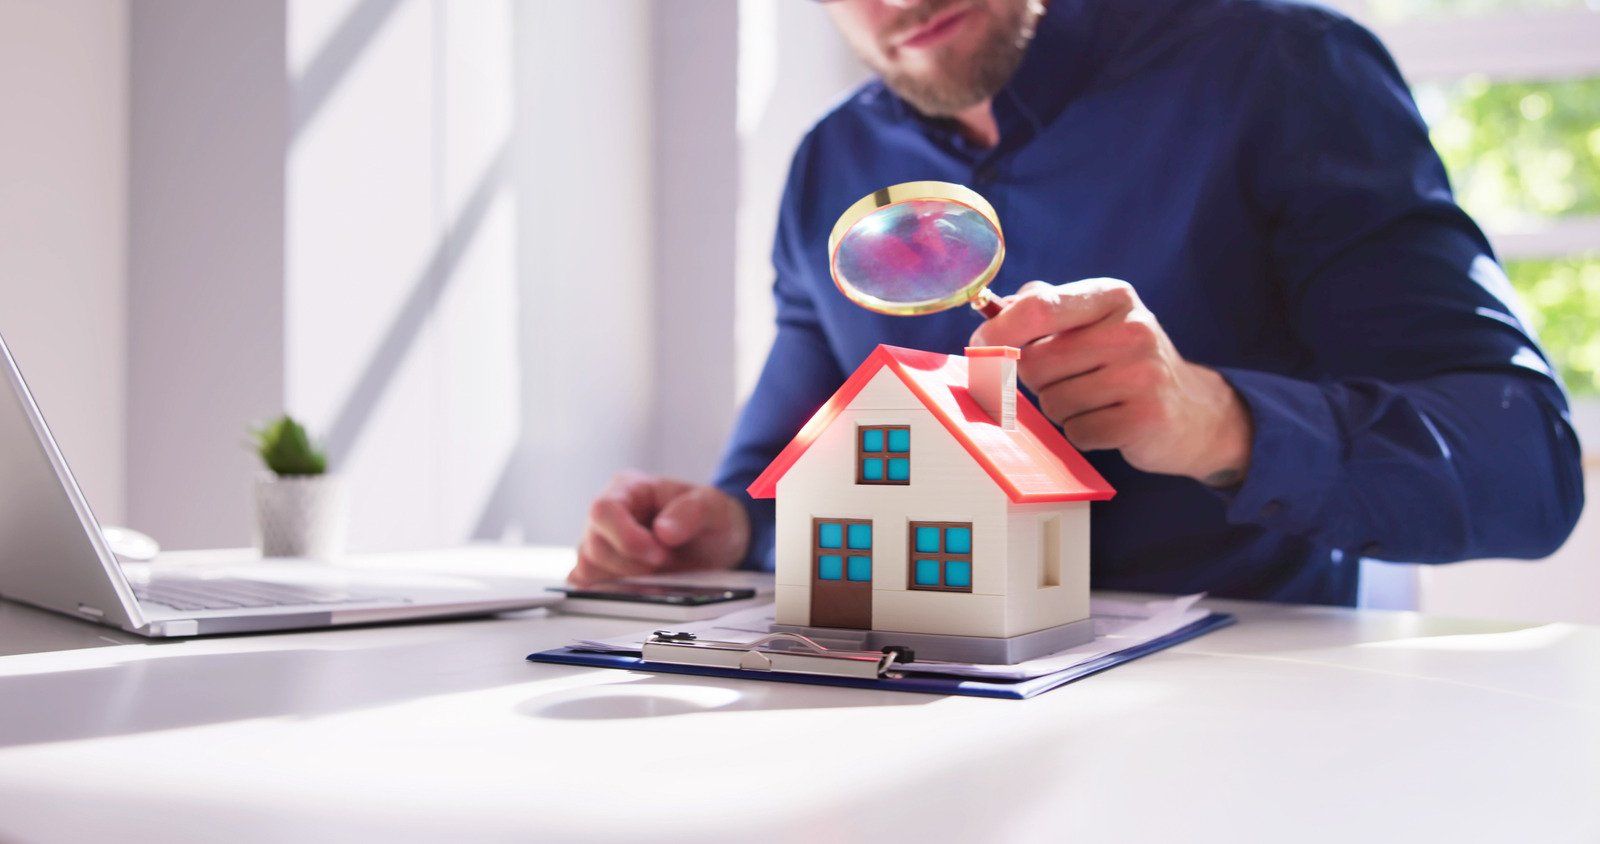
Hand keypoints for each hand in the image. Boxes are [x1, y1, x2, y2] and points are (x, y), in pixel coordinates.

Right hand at [570, 472, 750, 585]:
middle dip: (634, 564)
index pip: (603, 510)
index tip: (659, 553)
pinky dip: (619, 594)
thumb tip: (663, 531)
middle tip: (667, 562)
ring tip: (660, 572)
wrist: (715, 545)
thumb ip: (693, 512)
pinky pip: (593, 589)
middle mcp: (607, 517)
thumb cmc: (709, 518)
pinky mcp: (603, 573)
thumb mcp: (714, 507)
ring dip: (628, 581)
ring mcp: (601, 545)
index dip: (626, 537)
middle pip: (595, 546)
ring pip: (591, 571)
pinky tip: (645, 587)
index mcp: (627, 489)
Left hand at [970, 279, 1252, 486]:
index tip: (978, 347)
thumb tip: (990, 313)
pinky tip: (1108, 421)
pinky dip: (1082, 433)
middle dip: (1035, 379)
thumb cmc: (1123, 361)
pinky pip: (1077, 432)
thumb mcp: (1093, 321)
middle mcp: (1133, 329)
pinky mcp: (1145, 418)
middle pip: (1037, 363)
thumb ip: (1042, 308)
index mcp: (1113, 296)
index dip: (998, 332)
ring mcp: (1143, 374)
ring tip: (1094, 399)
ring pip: (1053, 403)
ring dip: (1061, 409)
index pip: (1039, 307)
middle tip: (1065, 379)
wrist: (1191, 410)